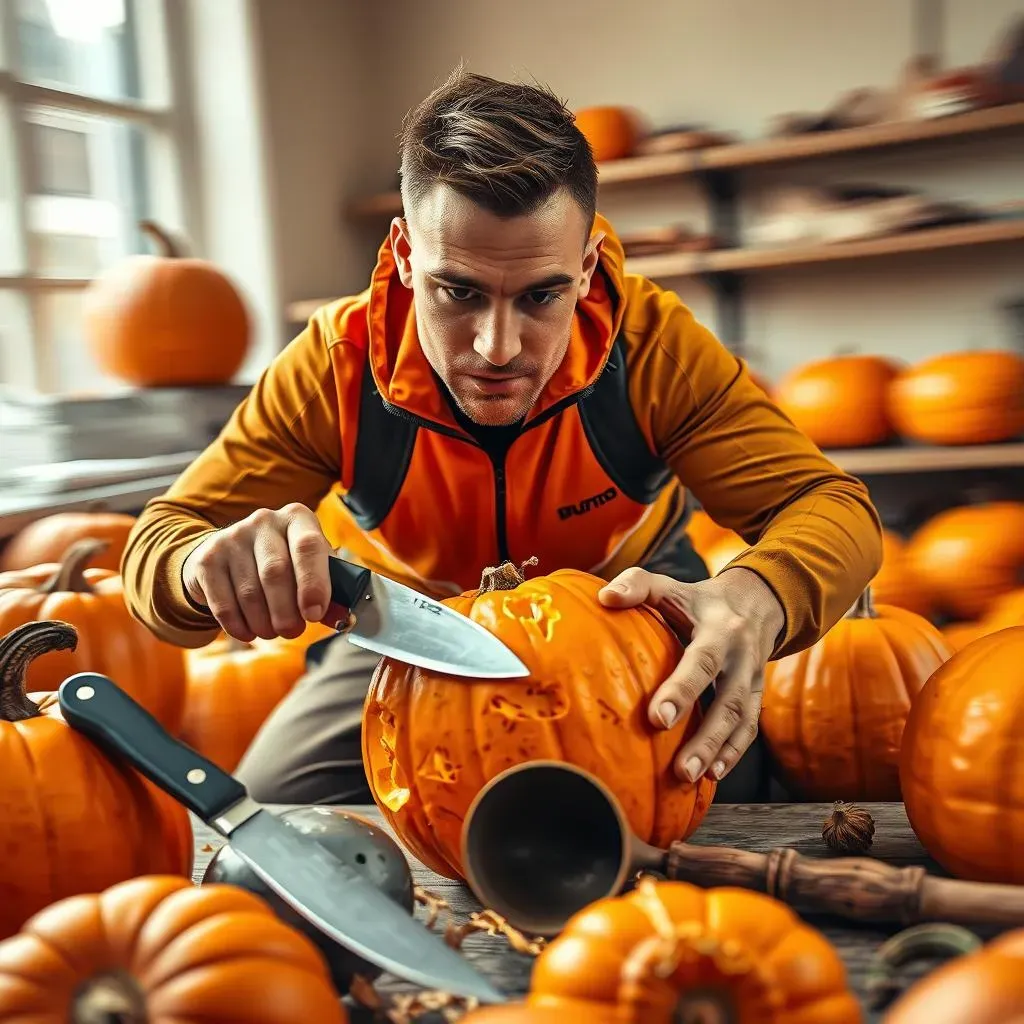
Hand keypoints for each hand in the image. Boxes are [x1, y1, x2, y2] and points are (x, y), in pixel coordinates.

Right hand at [182, 503, 332, 642]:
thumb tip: (343, 619)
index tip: (314, 614)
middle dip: (286, 612)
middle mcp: (264, 521)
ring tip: (272, 632)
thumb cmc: (284, 562)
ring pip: (250, 592)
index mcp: (297, 518)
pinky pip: (224, 604)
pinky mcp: (207, 560)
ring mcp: (232, 538)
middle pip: (275, 573)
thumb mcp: (309, 568)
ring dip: (264, 623)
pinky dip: (239, 626)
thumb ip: (329, 591)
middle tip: (292, 632)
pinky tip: (249, 632)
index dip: (313, 583)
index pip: (308, 546)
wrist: (232, 554)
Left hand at [598, 566, 783, 783]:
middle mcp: (741, 656)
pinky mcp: (756, 696)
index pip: (701, 661)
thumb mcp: (671, 586)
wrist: (756, 603)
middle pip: (728, 700)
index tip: (656, 718)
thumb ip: (638, 586)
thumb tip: (605, 598)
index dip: (681, 689)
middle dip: (705, 735)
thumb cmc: (697, 600)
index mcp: (719, 629)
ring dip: (717, 751)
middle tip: (679, 768)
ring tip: (690, 777)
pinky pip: (749, 728)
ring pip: (741, 720)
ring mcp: (753, 679)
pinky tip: (712, 776)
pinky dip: (733, 752)